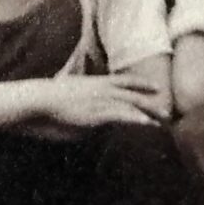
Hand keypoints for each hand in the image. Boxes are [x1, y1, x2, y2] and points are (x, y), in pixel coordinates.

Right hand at [38, 74, 171, 128]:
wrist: (35, 101)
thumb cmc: (46, 102)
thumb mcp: (69, 100)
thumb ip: (83, 105)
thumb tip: (91, 115)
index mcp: (93, 83)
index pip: (122, 80)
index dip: (139, 83)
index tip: (155, 86)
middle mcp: (100, 89)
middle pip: (131, 92)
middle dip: (150, 100)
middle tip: (167, 108)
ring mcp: (99, 100)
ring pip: (130, 104)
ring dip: (148, 112)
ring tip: (162, 120)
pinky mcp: (95, 113)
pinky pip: (120, 115)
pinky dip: (135, 119)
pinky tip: (147, 124)